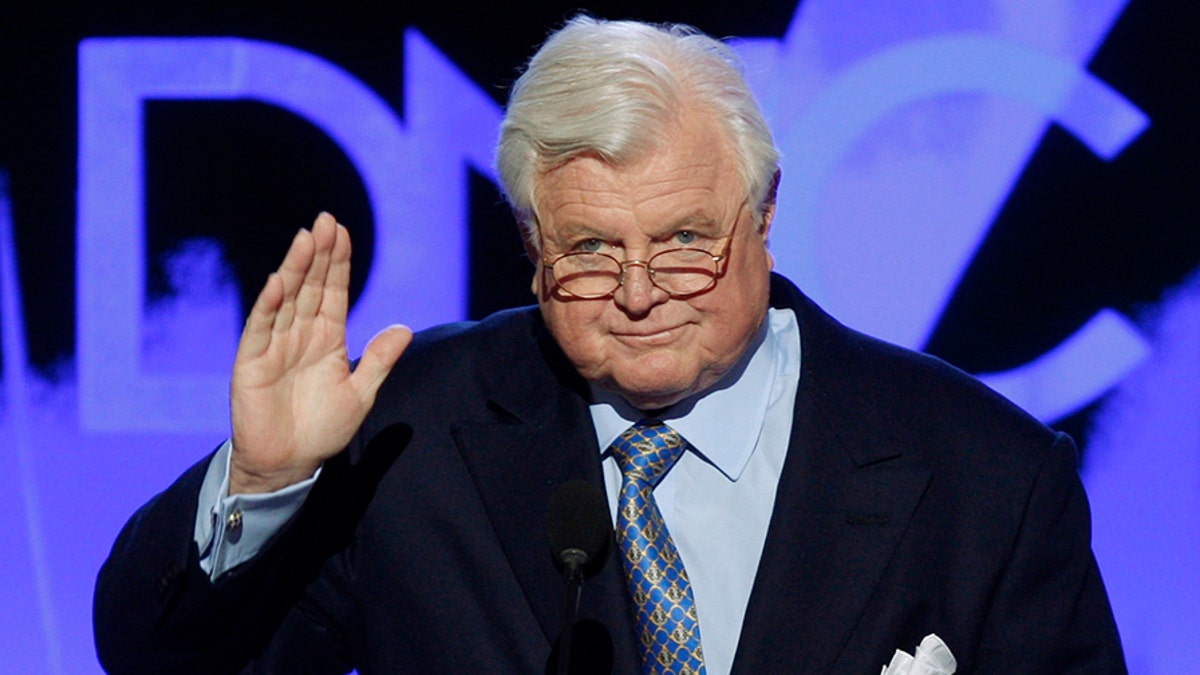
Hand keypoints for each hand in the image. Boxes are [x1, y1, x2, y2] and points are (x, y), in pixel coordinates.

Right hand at [229, 212, 411, 493]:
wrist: (290, 464)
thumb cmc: (323, 428)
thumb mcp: (361, 393)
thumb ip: (379, 361)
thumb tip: (405, 329)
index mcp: (327, 338)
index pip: (333, 291)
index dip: (338, 262)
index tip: (343, 231)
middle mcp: (300, 334)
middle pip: (310, 286)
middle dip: (317, 254)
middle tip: (325, 220)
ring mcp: (275, 345)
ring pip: (286, 299)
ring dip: (295, 269)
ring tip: (305, 239)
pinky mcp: (252, 362)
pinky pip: (261, 329)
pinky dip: (268, 306)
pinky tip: (277, 282)